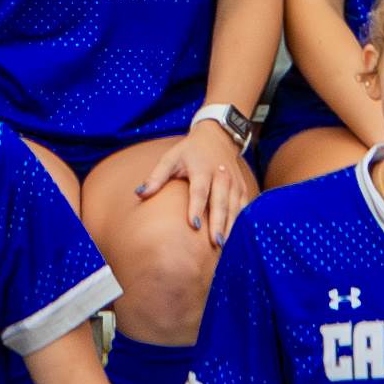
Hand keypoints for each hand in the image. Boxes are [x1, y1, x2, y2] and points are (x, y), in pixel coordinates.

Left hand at [130, 116, 257, 248]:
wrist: (216, 137)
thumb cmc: (189, 151)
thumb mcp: (171, 158)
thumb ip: (157, 177)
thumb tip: (139, 194)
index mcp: (202, 169)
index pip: (199, 191)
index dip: (197, 207)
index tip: (194, 225)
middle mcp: (221, 176)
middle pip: (220, 202)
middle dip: (219, 223)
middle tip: (215, 243)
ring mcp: (234, 183)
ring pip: (234, 207)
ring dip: (230, 226)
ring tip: (223, 245)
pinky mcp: (242, 188)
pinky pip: (243, 207)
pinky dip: (240, 222)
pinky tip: (234, 238)